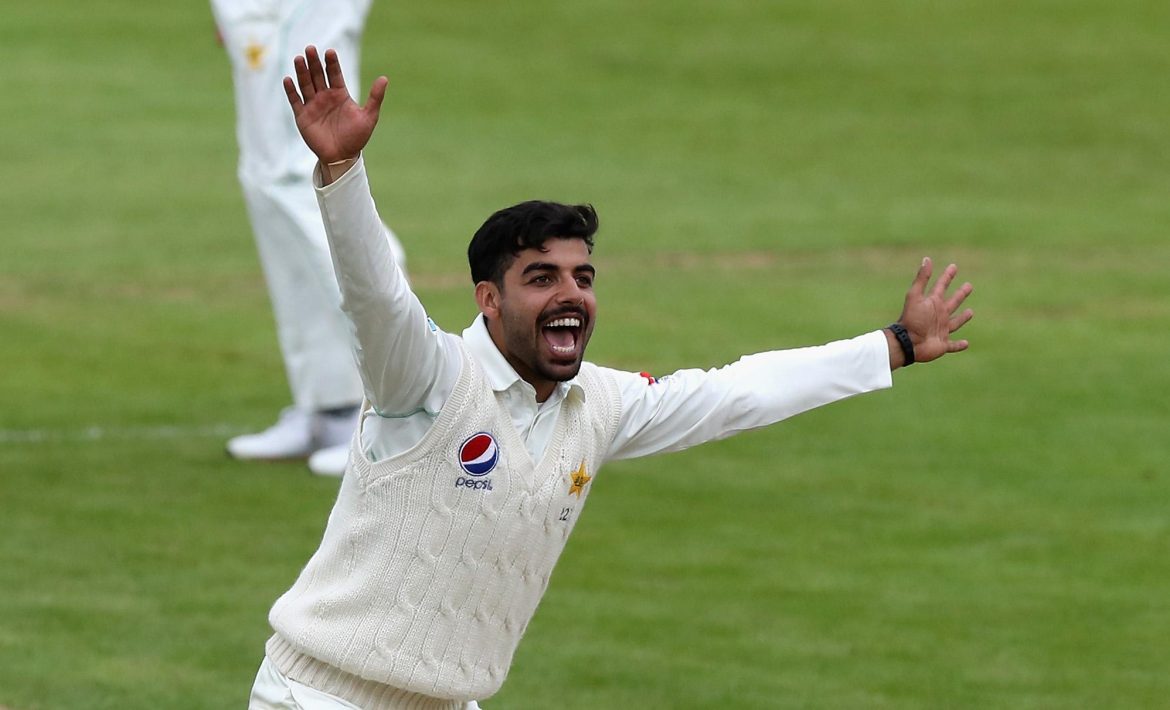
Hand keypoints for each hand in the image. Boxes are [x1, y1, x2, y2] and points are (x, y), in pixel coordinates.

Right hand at [283, 45, 387, 164]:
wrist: (342, 157)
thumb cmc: (356, 138)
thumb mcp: (369, 117)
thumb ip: (375, 98)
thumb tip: (384, 78)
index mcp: (340, 94)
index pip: (334, 74)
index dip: (332, 63)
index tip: (330, 52)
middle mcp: (325, 97)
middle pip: (318, 75)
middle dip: (314, 63)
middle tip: (311, 48)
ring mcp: (313, 105)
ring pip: (305, 84)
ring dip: (302, 72)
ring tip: (299, 58)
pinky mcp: (302, 116)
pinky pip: (295, 101)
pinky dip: (291, 91)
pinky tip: (288, 79)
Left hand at [894, 257, 973, 364]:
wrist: (907, 342)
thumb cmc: (912, 319)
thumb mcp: (916, 296)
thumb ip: (922, 278)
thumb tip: (927, 258)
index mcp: (933, 303)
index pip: (942, 286)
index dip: (947, 276)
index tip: (953, 266)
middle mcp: (938, 315)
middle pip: (952, 302)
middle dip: (960, 294)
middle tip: (969, 285)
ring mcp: (941, 330)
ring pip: (955, 322)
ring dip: (963, 318)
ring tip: (970, 312)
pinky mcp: (943, 345)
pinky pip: (953, 345)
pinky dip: (959, 345)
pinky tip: (966, 343)